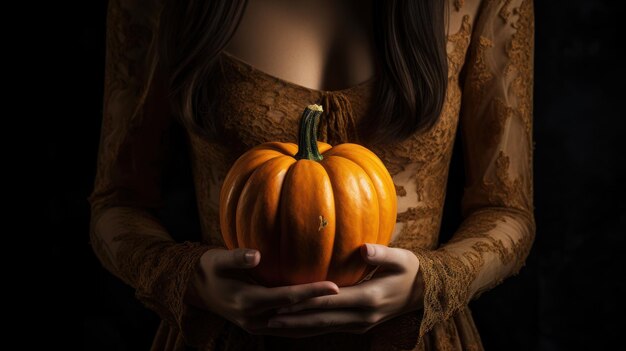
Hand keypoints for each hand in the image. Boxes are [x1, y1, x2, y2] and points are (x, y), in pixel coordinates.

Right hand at [185, 248, 339, 335]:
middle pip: (296, 316)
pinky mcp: (258, 326)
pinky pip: (287, 328)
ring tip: (343, 313)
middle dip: (323, 309)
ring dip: (317, 320)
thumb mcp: (218, 259)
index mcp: (248, 301)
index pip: (288, 298)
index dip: (312, 292)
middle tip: (350, 300)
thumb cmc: (209, 268)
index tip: (335, 286)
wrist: (194, 290)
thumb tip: (256, 254)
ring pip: (294, 327)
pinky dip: (305, 323)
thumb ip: (237, 257)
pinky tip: (322, 317)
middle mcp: (254, 319)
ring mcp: (256, 326)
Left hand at [266, 243, 424, 335]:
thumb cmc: (411, 269)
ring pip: (324, 328)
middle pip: (323, 321)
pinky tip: (295, 325)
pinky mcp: (359, 324)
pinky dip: (311, 327)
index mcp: (370, 298)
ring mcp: (361, 323)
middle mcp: (363, 316)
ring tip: (273, 325)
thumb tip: (364, 248)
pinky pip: (330, 328)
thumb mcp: (401, 258)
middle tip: (268, 319)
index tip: (284, 302)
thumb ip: (381, 253)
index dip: (306, 303)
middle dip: (295, 321)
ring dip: (299, 328)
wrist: (425, 293)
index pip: (331, 302)